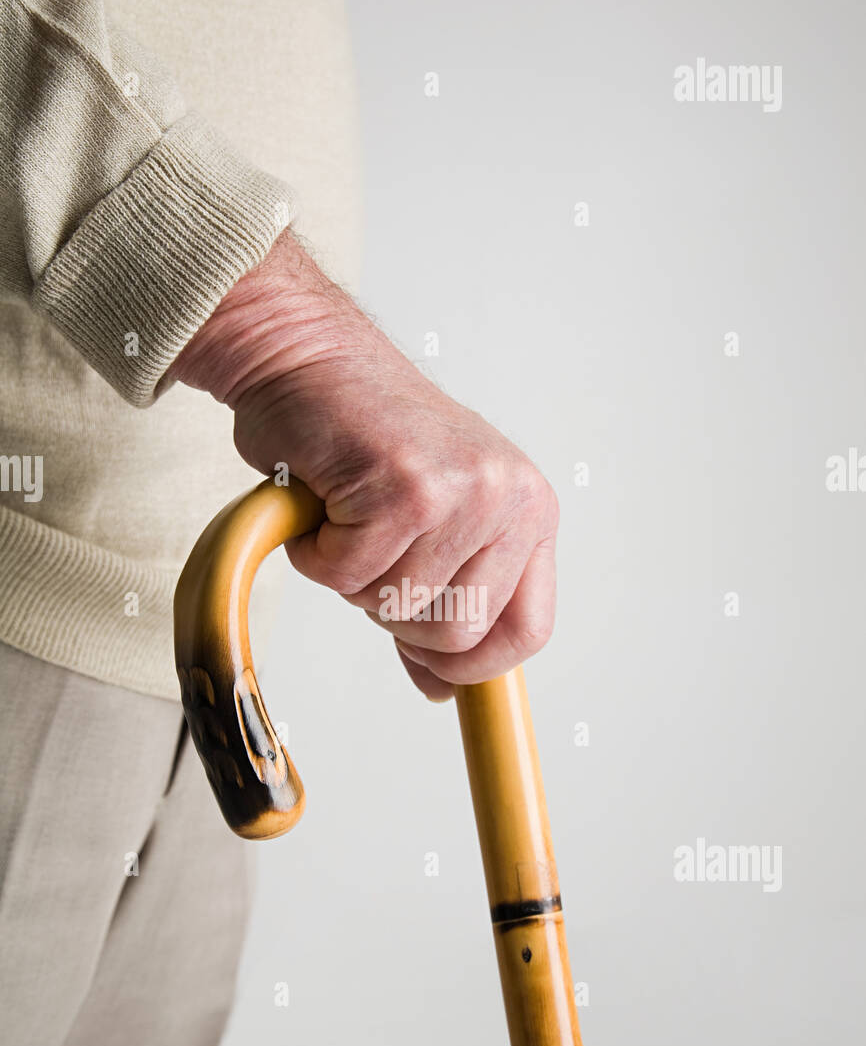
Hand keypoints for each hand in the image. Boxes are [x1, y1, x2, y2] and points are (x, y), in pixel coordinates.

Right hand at [170, 232, 558, 699]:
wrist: (304, 359)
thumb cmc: (359, 438)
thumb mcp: (429, 523)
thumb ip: (444, 599)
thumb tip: (443, 686)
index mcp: (528, 511)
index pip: (529, 628)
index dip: (473, 667)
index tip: (432, 671)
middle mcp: (508, 499)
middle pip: (456, 632)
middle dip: (394, 613)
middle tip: (368, 556)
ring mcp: (462, 491)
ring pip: (396, 606)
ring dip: (349, 576)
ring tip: (345, 516)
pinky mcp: (404, 486)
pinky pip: (347, 575)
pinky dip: (316, 553)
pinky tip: (321, 502)